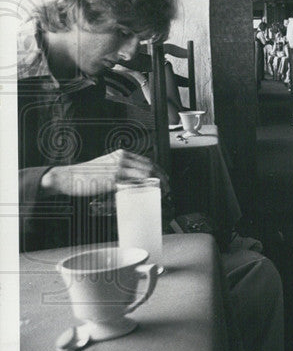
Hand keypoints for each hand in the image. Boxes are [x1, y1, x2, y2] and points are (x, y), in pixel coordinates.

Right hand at [40, 150, 159, 197]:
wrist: (68, 177)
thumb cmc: (86, 174)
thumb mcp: (106, 165)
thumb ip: (120, 169)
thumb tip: (135, 179)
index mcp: (120, 154)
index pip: (147, 161)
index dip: (159, 170)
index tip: (165, 179)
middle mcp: (121, 159)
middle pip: (149, 167)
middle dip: (161, 179)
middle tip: (167, 189)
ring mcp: (116, 169)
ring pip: (144, 175)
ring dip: (155, 185)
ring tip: (160, 194)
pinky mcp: (112, 180)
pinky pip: (132, 185)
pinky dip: (141, 190)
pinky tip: (145, 196)